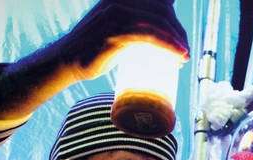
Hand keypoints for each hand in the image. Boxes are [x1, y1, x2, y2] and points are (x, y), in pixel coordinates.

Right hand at [0, 0, 188, 119]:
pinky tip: (179, 55)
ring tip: (184, 56)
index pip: (159, 3)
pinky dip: (168, 46)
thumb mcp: (118, 31)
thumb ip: (136, 27)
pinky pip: (149, 36)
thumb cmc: (96, 50)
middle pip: (162, 11)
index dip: (174, 21)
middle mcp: (119, 2)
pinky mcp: (114, 33)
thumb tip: (161, 33)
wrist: (67, 62)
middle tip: (185, 52)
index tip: (182, 41)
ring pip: (158, 22)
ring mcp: (116, 16)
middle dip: (179, 32)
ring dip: (177, 40)